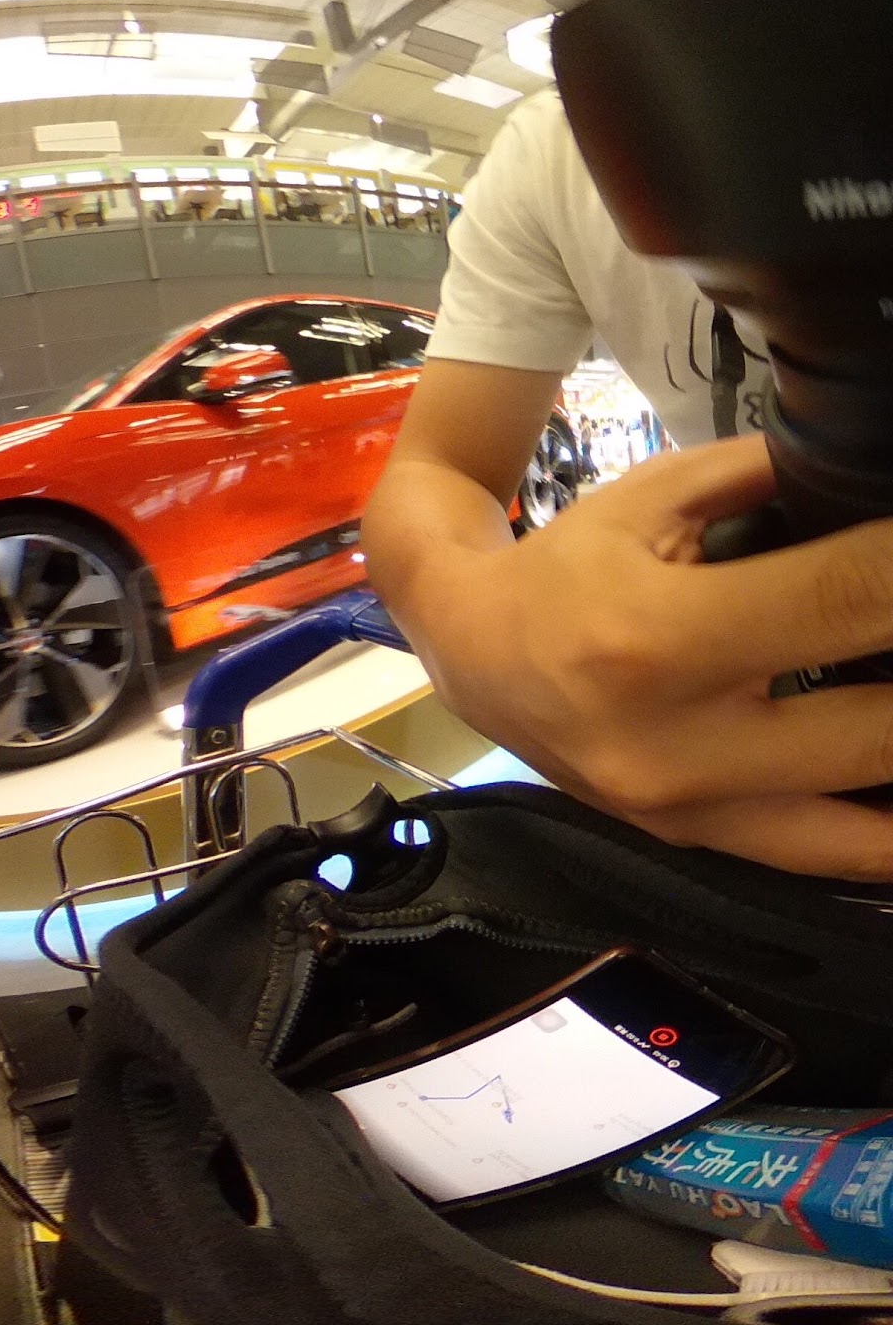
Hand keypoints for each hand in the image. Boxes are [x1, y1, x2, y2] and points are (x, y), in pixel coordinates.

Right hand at [403, 436, 892, 876]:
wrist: (472, 657)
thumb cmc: (569, 566)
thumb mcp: (653, 497)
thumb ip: (771, 481)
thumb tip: (874, 467)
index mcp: (657, 636)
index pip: (845, 596)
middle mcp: (677, 743)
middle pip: (885, 726)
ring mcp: (692, 812)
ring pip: (876, 819)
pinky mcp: (703, 844)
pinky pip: (838, 858)